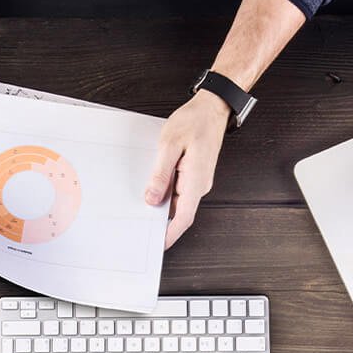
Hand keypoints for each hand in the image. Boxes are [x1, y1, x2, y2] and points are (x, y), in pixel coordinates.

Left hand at [144, 91, 230, 248]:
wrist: (212, 108)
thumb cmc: (194, 122)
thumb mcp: (169, 146)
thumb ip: (161, 174)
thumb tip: (152, 198)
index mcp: (196, 181)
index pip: (183, 218)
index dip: (170, 235)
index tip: (157, 245)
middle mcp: (200, 184)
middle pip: (179, 212)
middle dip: (160, 221)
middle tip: (139, 224)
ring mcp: (198, 180)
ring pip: (178, 201)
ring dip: (162, 205)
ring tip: (141, 204)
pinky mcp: (194, 174)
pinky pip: (179, 190)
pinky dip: (165, 192)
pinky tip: (153, 186)